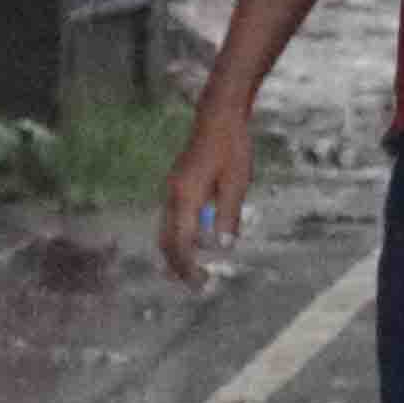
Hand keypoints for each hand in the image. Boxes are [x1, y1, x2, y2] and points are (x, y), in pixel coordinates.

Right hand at [160, 96, 253, 287]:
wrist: (219, 116)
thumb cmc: (232, 147)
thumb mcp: (237, 183)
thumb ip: (227, 216)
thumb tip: (223, 248)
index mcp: (185, 196)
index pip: (180, 243)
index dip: (188, 267)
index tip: (202, 284)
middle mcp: (172, 195)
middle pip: (166, 241)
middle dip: (179, 266)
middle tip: (199, 286)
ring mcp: (172, 189)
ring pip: (166, 231)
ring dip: (179, 253)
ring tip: (196, 272)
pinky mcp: (178, 185)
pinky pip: (173, 219)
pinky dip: (181, 237)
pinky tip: (197, 245)